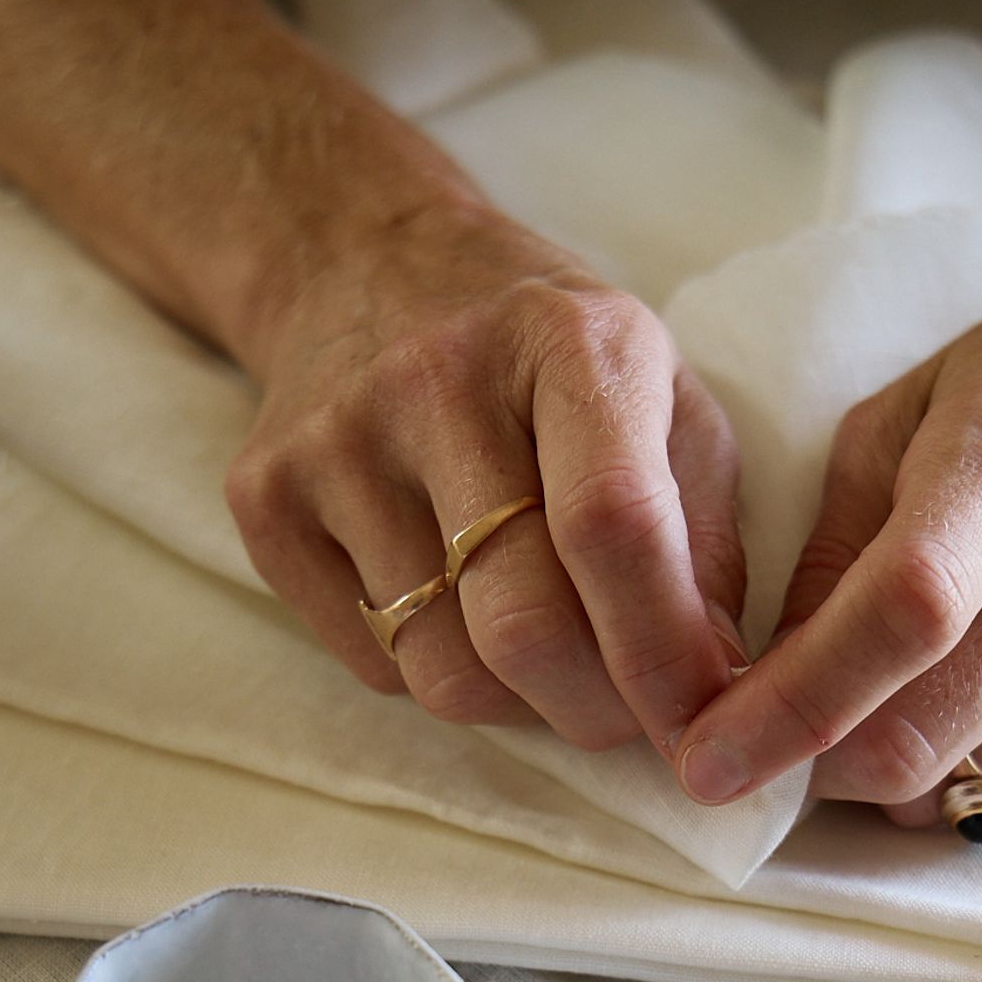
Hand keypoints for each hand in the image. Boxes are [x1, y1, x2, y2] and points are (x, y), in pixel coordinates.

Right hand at [225, 197, 744, 751]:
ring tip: (541, 650)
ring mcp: (335, 442)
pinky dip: (434, 670)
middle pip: (521, 627)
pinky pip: (374, 664)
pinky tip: (453, 605)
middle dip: (595, 709)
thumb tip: (718, 688)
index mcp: (563, 340)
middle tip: (624, 711)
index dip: (664, 653)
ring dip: (515, 703)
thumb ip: (703, 535)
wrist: (360, 260)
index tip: (700, 721)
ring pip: (442, 671)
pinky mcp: (264, 498)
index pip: (612, 527)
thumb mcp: (660, 392)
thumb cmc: (544, 352)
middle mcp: (436, 381)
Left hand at [672, 223, 981, 816]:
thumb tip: (762, 680)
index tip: (708, 760)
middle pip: (915, 741)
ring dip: (898, 756)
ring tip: (913, 668)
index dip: (790, 706)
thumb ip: (833, 545)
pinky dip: (980, 749)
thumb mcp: (917, 407)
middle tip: (780, 730)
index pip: (898, 616)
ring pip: (963, 782)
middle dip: (815, 763)